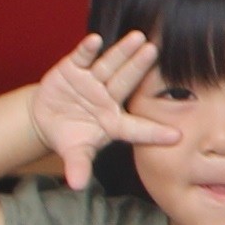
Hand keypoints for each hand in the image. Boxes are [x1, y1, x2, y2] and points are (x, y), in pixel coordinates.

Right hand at [32, 32, 178, 193]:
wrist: (47, 118)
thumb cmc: (70, 135)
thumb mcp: (75, 152)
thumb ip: (79, 166)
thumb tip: (77, 186)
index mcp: (114, 122)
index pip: (137, 127)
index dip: (155, 132)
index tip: (178, 135)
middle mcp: (108, 98)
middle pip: (126, 83)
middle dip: (139, 68)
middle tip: (155, 52)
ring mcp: (92, 82)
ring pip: (110, 65)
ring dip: (122, 52)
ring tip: (138, 38)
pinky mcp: (73, 70)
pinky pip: (82, 58)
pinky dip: (88, 49)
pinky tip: (97, 40)